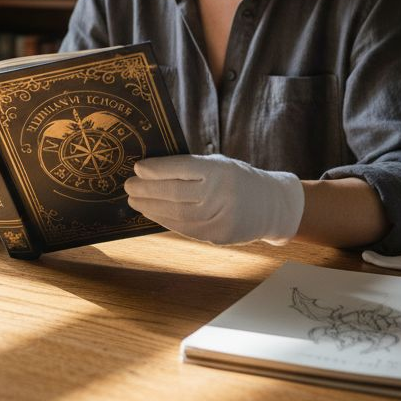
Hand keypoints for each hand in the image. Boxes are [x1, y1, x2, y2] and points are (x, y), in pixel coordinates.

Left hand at [124, 154, 303, 244]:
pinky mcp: (218, 236)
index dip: (157, 169)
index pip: (182, 168)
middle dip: (147, 190)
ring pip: (177, 214)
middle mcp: (222, 193)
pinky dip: (164, 220)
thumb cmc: (237, 179)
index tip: (138, 168)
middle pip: (175, 193)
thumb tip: (149, 171)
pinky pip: (185, 228)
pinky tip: (152, 213)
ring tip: (135, 201)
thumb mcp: (219, 164)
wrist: (272, 205)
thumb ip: (189, 167)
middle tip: (129, 186)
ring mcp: (221, 217)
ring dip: (151, 208)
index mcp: (221, 169)